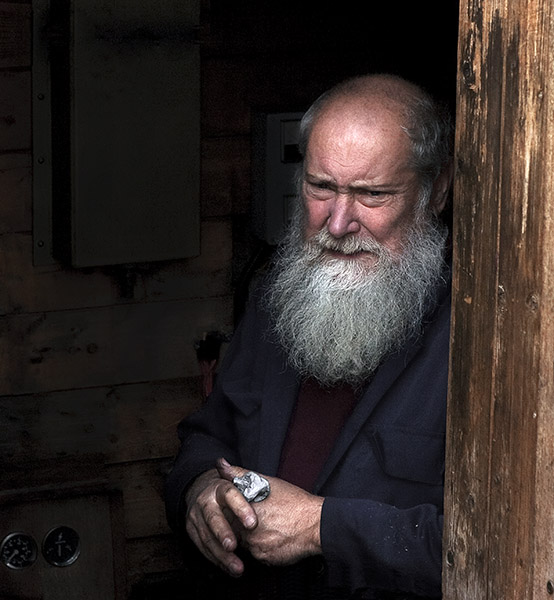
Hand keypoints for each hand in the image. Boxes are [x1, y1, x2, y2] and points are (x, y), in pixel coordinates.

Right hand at [184, 461, 257, 576]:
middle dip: (223, 533)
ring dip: (221, 555)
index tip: (252, 523)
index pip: (229, 494)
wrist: (200, 491)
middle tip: (234, 546)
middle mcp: (205, 501)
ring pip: (207, 537)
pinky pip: (203, 548)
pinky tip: (229, 568)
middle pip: (213, 517)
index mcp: (219, 487)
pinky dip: (216, 560)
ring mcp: (196, 517)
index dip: (240, 508)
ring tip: (238, 568)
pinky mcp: (192, 531)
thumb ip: (239, 475)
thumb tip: (225, 463)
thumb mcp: (235, 480)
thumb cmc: (227, 489)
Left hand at [217, 460, 323, 566]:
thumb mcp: (266, 481)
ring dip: (250, 535)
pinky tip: (273, 535)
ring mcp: (255, 546)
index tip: (240, 506)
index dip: (232, 508)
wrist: (316, 524)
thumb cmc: (294, 501)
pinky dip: (262, 545)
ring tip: (268, 525)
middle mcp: (246, 530)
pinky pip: (257, 552)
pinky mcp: (264, 559)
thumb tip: (220, 464)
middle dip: (240, 522)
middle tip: (260, 516)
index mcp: (244, 509)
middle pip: (233, 527)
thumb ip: (239, 474)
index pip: (226, 510)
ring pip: (244, 541)